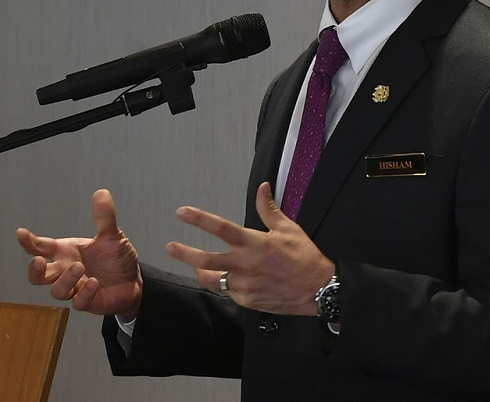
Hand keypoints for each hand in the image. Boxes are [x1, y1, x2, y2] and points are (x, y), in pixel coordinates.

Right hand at [16, 189, 142, 319]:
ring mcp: (75, 288)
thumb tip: (102, 193)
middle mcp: (67, 270)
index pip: (42, 246)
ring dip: (65, 279)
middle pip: (38, 275)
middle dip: (34, 270)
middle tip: (38, 261)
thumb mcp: (112, 235)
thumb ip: (105, 217)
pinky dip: (84, 293)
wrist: (134, 281)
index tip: (21, 233)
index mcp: (67, 251)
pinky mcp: (88, 302)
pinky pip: (78, 302)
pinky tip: (94, 283)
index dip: (29, 241)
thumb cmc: (116, 258)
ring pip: (56, 290)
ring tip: (80, 267)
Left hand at [166, 182, 334, 315]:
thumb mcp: (288, 229)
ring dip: (201, 271)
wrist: (318, 290)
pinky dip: (225, 284)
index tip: (182, 213)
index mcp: (253, 243)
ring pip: (212, 279)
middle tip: (170, 247)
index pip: (220, 228)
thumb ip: (269, 209)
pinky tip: (226, 280)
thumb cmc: (304, 258)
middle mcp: (244, 264)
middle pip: (205, 259)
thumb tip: (262, 188)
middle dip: (184, 253)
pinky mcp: (247, 300)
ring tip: (195, 266)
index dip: (198, 219)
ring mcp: (244, 285)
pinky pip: (228, 292)